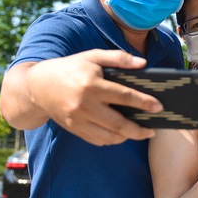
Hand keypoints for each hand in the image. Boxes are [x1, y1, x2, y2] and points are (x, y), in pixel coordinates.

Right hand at [24, 49, 162, 144]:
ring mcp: (78, 120)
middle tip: (153, 130)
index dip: (144, 103)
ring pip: (109, 137)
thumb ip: (118, 58)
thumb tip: (143, 63)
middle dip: (140, 130)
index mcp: (92, 85)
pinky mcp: (73, 129)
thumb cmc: (70, 68)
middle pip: (119, 124)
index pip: (124, 96)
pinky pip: (97, 140)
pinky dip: (112, 140)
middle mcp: (85, 105)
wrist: (38, 86)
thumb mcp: (92, 56)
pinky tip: (121, 134)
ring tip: (139, 132)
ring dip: (127, 137)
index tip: (159, 107)